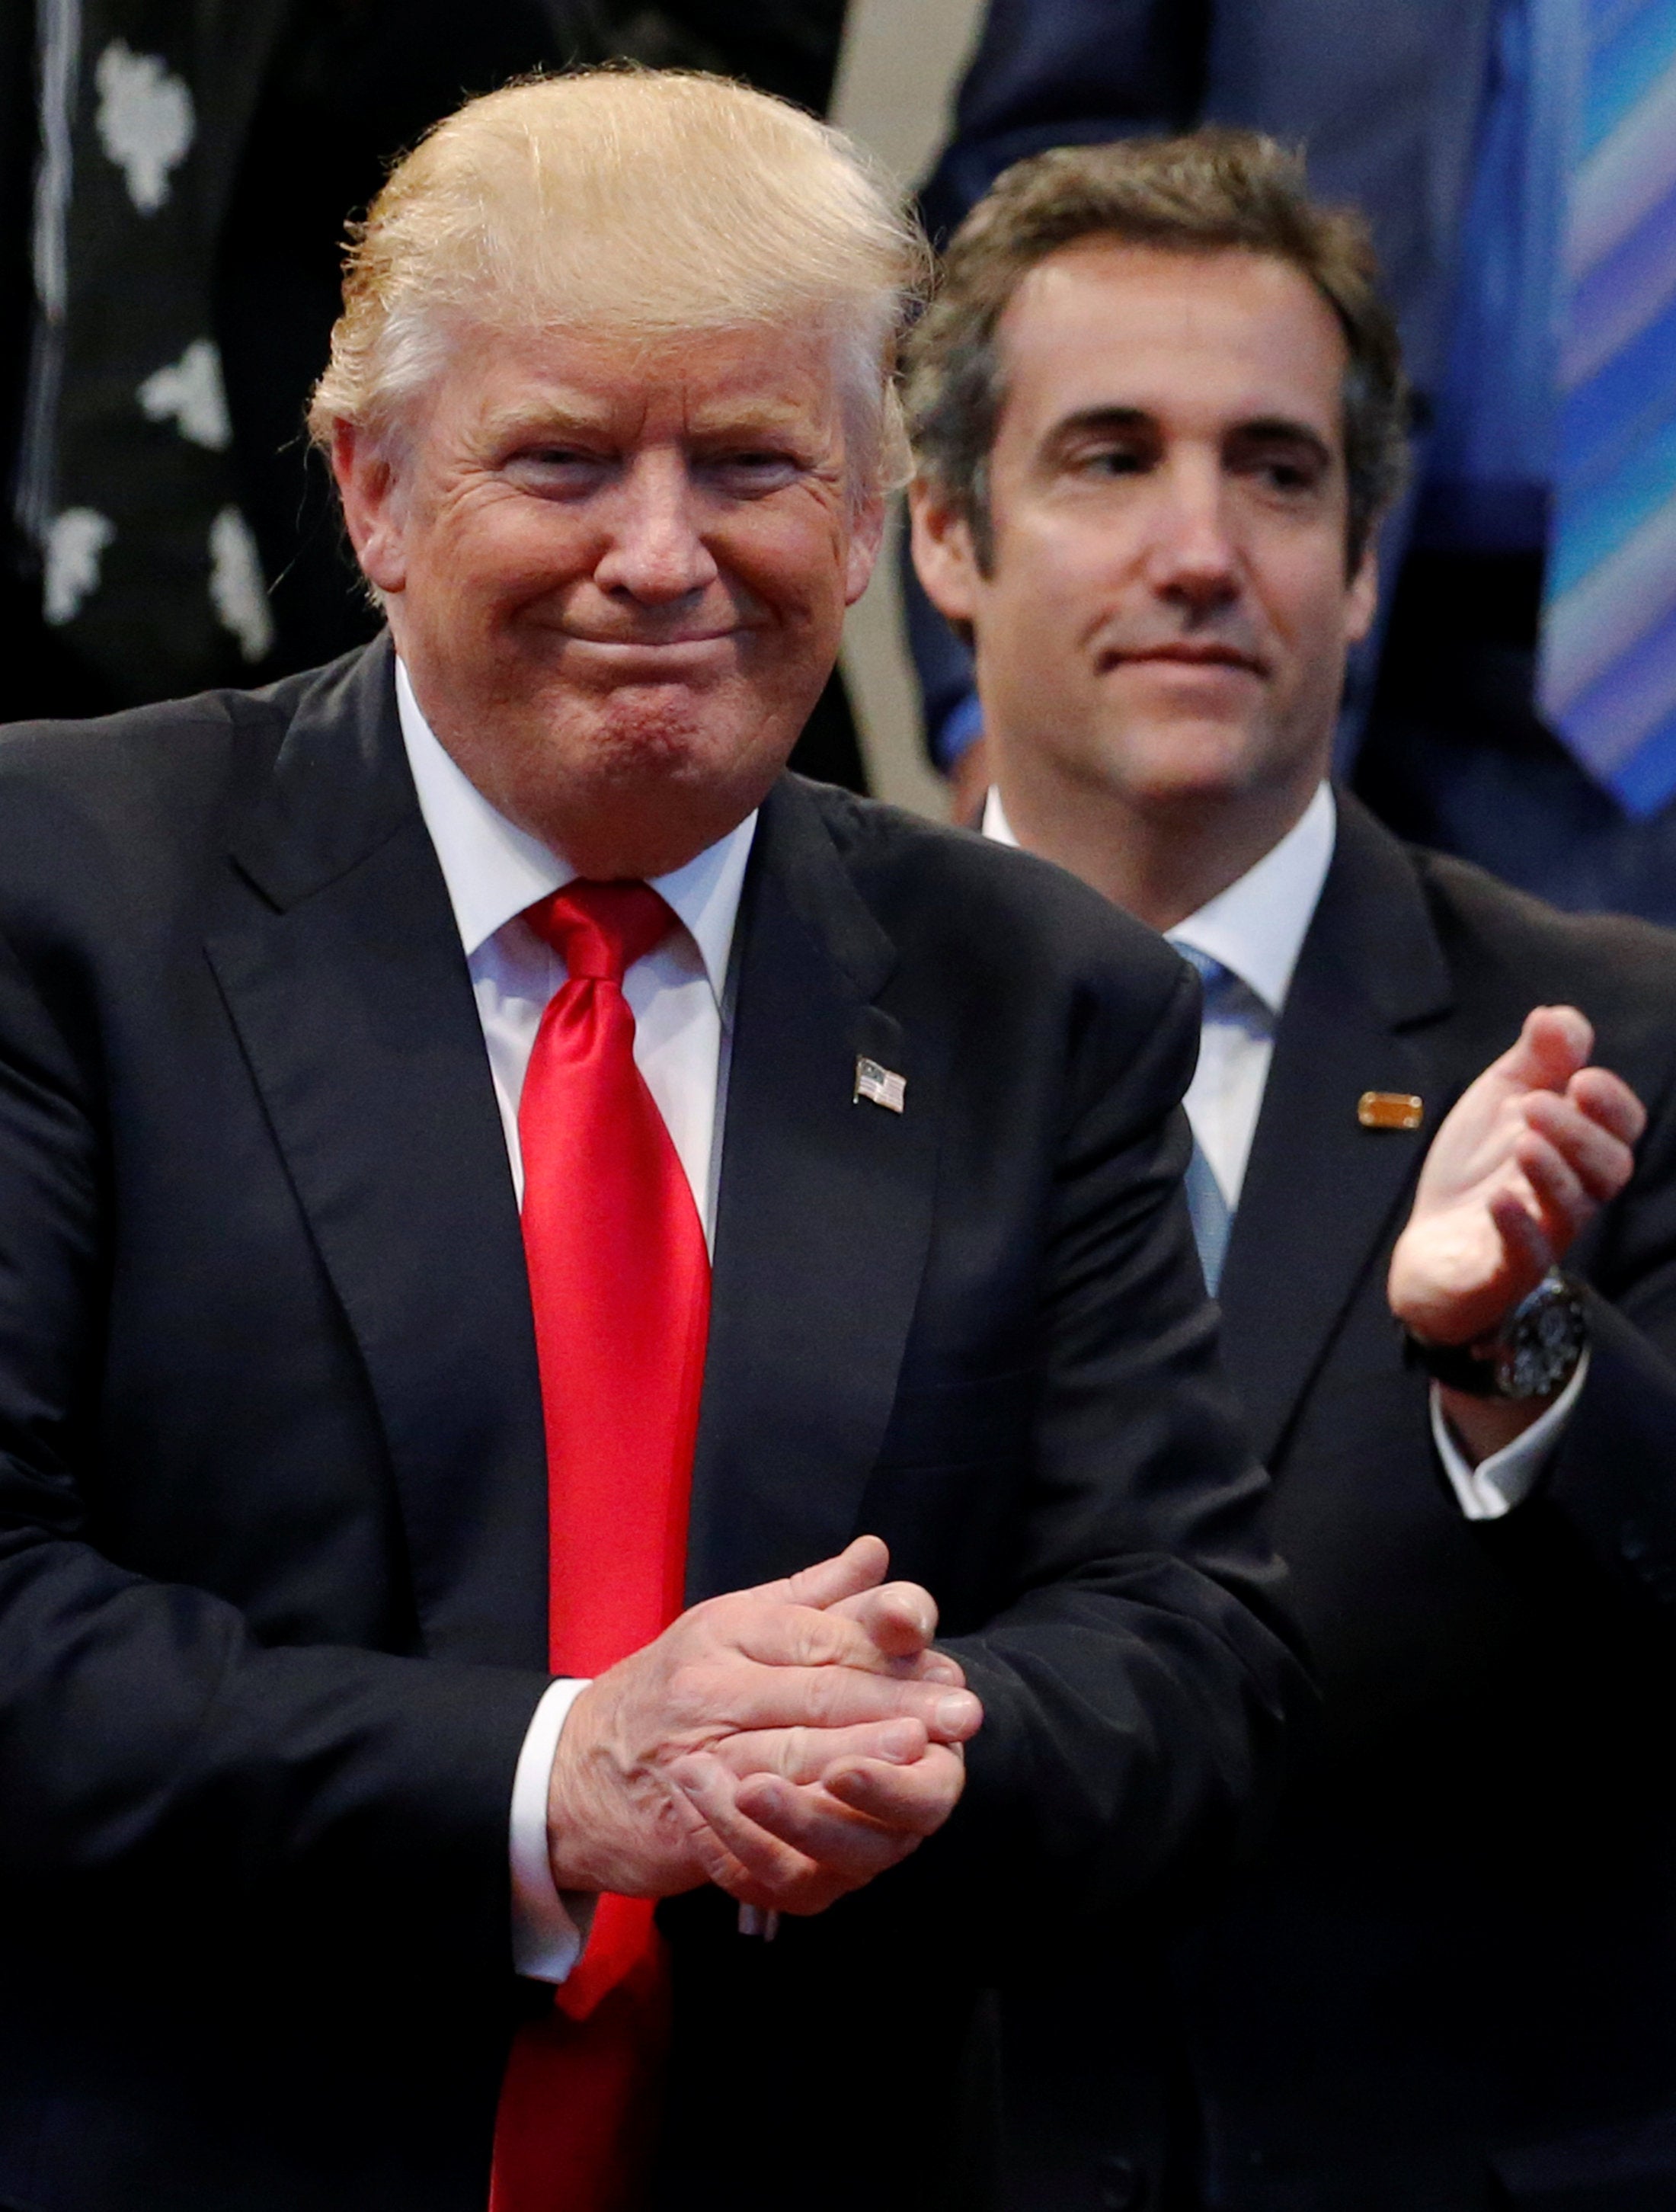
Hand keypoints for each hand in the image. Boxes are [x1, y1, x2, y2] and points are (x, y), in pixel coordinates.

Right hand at [545, 1536, 980, 1903]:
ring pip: (789, 1759)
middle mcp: (707, 1688)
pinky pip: (757, 1830)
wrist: (570, 1770)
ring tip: (920, 1757)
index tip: (948, 1669)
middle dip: (894, 1706)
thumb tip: (877, 1553)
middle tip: (960, 1715)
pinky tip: (855, 1833)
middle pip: (815, 1696)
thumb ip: (812, 1594)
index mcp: (725, 1631)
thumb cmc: (669, 1687)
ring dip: (860, 1761)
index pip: (819, 1637)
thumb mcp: (732, 1622)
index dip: (888, 1653)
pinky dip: (808, 1833)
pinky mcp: (686, 1823)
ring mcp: (694, 1757)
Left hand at [1388, 1006, 1643, 1348]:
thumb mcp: (1500, 1102)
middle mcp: (1572, 1194)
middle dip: (1580, 1132)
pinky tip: (1498, 1198)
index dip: (1612, 1104)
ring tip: (1523, 1141)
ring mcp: (1542, 1234)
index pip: (1623, 1129)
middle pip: (1609, 1169)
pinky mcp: (1505, 1270)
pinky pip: (1527, 1256)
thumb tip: (1558, 1014)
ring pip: (1573, 1210)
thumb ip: (1534, 1060)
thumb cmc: (1477, 1169)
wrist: (1430, 1247)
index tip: (1580, 1077)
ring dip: (1553, 1172)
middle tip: (1536, 1105)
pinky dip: (1516, 1226)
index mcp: (1577, 1150)